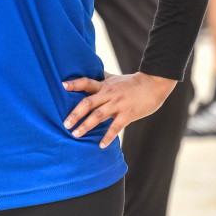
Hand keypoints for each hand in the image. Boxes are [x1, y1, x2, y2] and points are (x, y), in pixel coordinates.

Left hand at [62, 72, 176, 147]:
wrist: (153, 85)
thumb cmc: (132, 83)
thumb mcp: (114, 77)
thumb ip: (102, 77)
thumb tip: (91, 69)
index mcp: (104, 85)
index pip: (86, 82)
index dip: (74, 84)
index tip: (62, 86)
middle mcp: (108, 94)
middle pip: (88, 103)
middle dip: (75, 114)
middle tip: (65, 124)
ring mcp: (117, 105)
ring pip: (98, 116)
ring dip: (86, 126)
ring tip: (75, 134)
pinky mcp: (127, 114)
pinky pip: (115, 127)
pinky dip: (108, 137)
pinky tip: (100, 145)